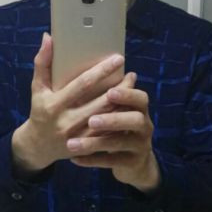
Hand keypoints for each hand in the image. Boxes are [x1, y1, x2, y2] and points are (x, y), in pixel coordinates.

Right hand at [11, 32, 130, 175]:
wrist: (38, 146)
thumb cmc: (40, 110)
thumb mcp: (37, 88)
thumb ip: (42, 63)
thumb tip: (48, 38)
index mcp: (54, 104)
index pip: (83, 84)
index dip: (102, 71)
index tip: (117, 59)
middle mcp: (66, 122)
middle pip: (101, 103)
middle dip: (119, 88)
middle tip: (131, 75)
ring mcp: (78, 137)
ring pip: (108, 119)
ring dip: (123, 104)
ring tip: (132, 88)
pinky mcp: (87, 147)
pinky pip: (109, 134)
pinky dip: (120, 121)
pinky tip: (129, 109)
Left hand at [66, 74, 160, 193]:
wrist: (134, 161)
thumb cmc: (116, 124)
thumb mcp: (114, 107)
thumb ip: (102, 88)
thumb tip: (68, 48)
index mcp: (139, 107)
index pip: (140, 97)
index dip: (127, 94)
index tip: (109, 92)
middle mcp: (143, 125)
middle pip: (134, 120)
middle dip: (112, 119)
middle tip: (90, 121)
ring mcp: (140, 145)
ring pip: (120, 144)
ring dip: (96, 143)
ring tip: (72, 144)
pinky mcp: (132, 163)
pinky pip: (112, 162)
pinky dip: (92, 160)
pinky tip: (74, 159)